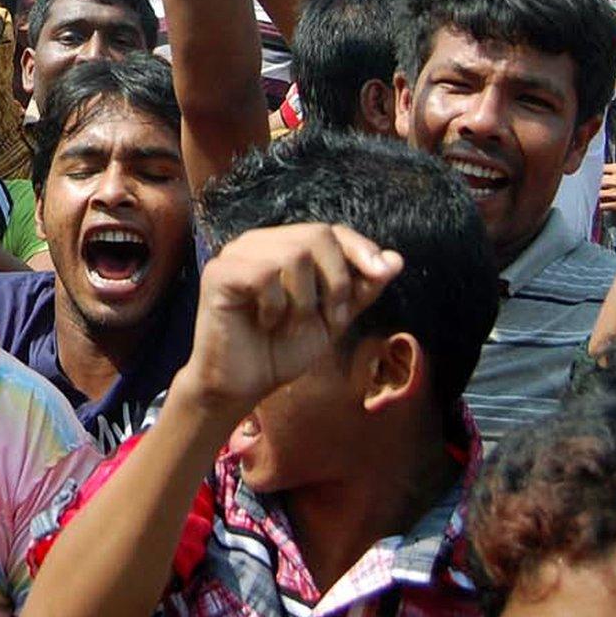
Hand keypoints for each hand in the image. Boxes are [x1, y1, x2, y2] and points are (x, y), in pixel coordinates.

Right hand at [178, 224, 401, 412]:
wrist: (243, 387)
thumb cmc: (282, 350)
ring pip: (294, 253)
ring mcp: (236, 253)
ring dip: (306, 299)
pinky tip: (267, 323)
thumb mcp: (333, 319)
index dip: (360, 247)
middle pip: (317, 235)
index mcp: (285, 246)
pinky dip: (275, 305)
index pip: (331, 230)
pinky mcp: (219, 272)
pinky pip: (263, 273)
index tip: (382, 273)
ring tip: (293, 323)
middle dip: (337, 281)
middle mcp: (260, 241)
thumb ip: (361, 289)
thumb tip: (396, 260)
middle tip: (330, 319)